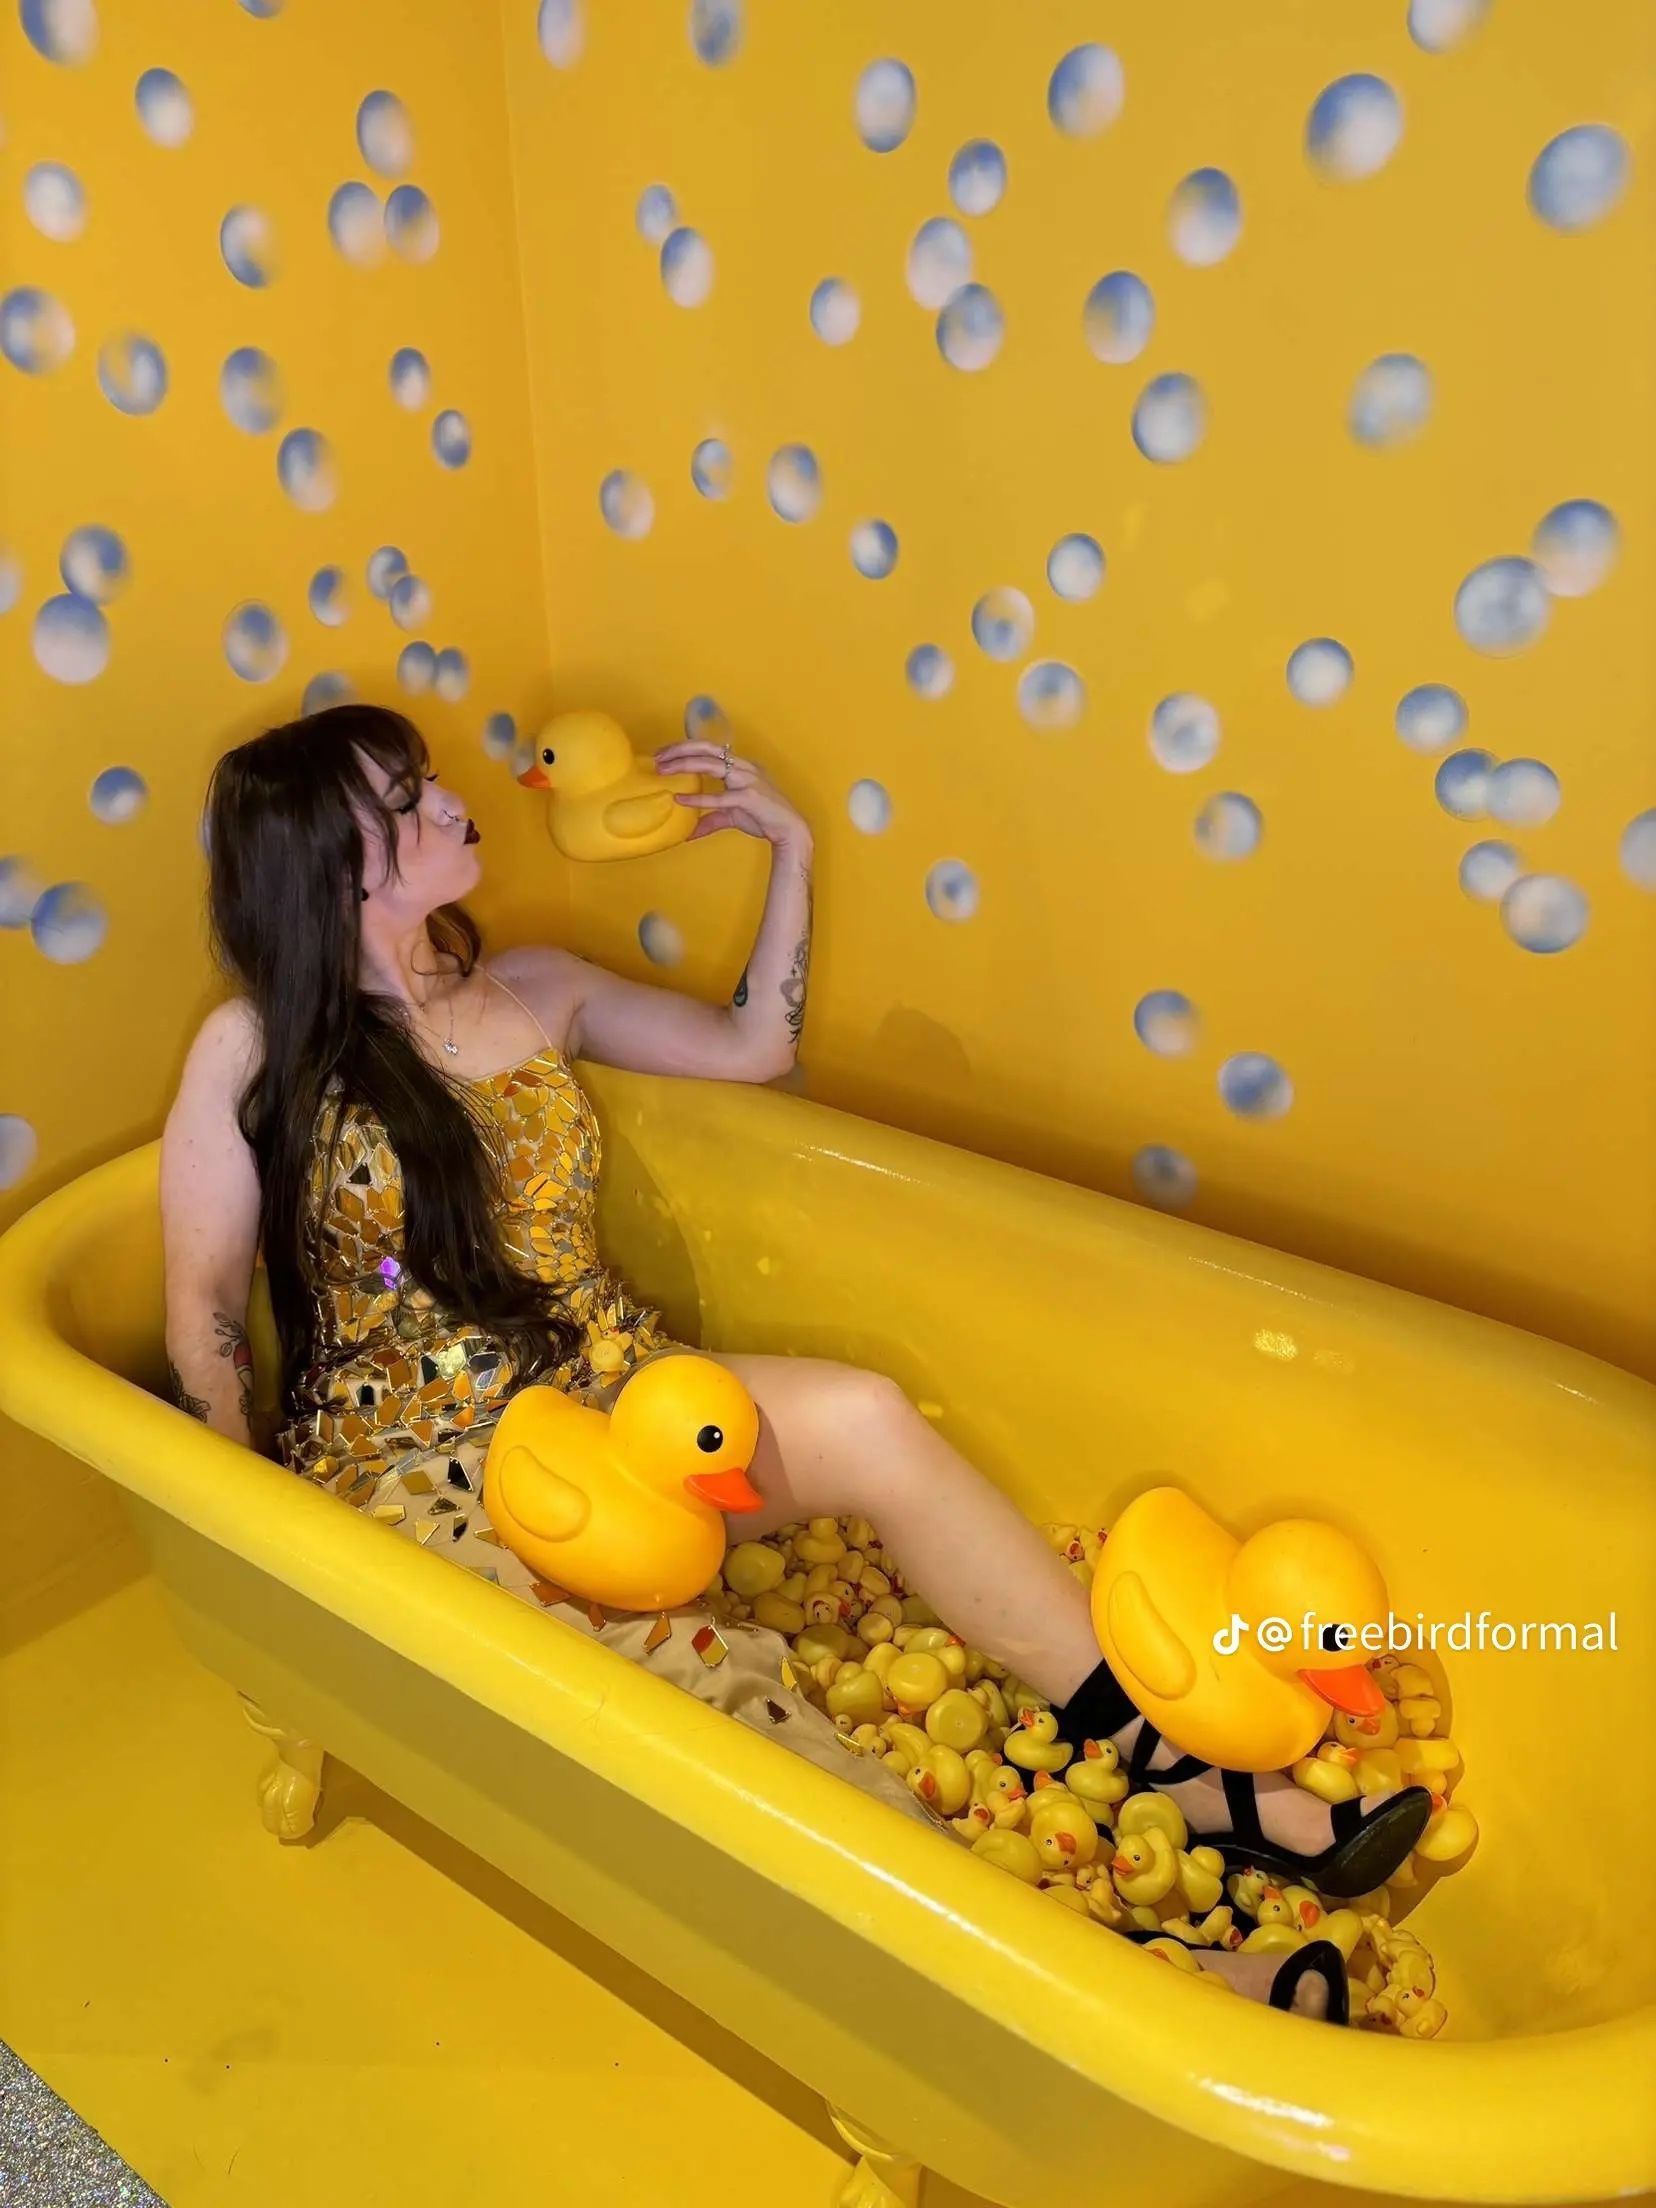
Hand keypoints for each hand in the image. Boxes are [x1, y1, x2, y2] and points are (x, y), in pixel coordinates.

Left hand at [655, 740, 810, 847]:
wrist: (790, 830)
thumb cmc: (764, 818)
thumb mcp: (732, 816)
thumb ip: (711, 819)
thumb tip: (689, 833)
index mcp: (740, 765)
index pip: (709, 748)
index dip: (685, 747)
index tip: (664, 753)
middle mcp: (744, 767)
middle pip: (707, 748)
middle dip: (680, 749)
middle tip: (657, 757)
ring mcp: (747, 780)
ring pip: (711, 764)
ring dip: (685, 764)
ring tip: (663, 769)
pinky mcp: (749, 798)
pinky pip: (720, 797)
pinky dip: (699, 797)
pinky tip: (681, 798)